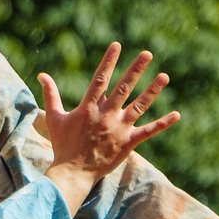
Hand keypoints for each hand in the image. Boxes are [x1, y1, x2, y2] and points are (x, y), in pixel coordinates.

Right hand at [35, 44, 178, 212]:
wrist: (73, 172)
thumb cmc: (63, 145)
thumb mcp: (54, 118)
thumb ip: (51, 95)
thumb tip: (42, 75)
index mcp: (89, 108)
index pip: (100, 79)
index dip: (108, 61)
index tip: (116, 45)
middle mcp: (106, 115)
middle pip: (123, 88)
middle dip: (136, 69)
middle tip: (147, 53)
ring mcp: (119, 129)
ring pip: (139, 106)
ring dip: (152, 91)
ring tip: (164, 76)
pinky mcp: (128, 143)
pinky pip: (148, 131)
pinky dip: (162, 124)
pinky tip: (176, 115)